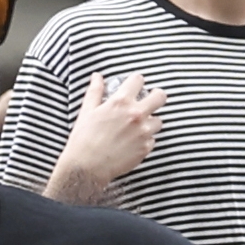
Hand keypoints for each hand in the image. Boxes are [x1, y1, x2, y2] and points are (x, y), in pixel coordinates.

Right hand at [47, 73, 160, 202]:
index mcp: (121, 102)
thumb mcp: (87, 111)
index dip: (136, 81)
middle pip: (160, 97)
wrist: (86, 167)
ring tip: (137, 126)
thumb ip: (95, 91)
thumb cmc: (84, 139)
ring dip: (150, 121)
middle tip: (150, 99)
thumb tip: (97, 77)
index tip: (135, 85)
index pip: (138, 80)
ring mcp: (143, 132)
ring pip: (158, 121)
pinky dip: (145, 139)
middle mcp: (136, 115)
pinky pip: (152, 139)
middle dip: (156, 96)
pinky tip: (132, 141)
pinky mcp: (145, 148)